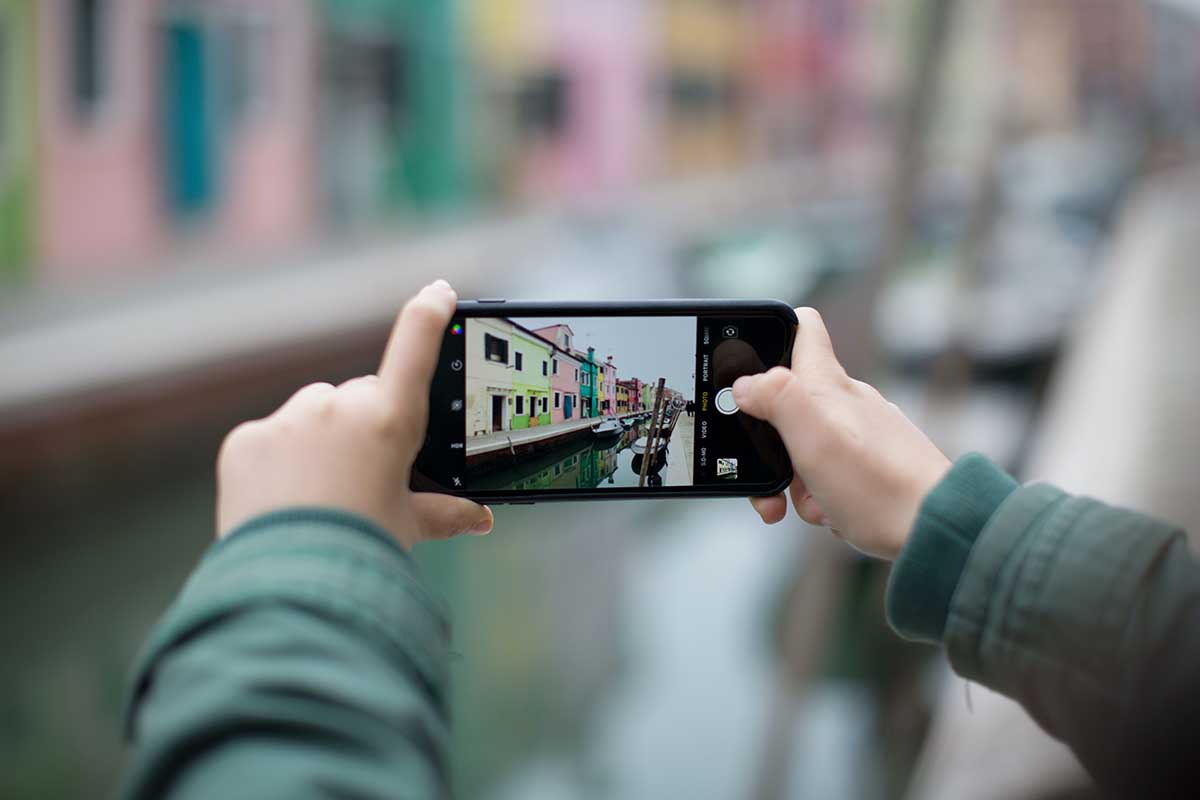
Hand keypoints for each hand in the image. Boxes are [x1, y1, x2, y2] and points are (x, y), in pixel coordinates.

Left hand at [216, 280, 492, 548]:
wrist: (291, 585)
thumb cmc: (361, 551)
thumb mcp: (408, 526)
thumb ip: (445, 513)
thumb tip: (483, 519)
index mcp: (390, 421)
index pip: (415, 347)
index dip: (429, 313)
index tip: (437, 291)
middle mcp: (339, 407)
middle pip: (358, 398)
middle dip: (362, 425)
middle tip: (362, 478)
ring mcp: (289, 420)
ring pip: (312, 416)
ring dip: (318, 440)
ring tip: (319, 497)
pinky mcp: (248, 439)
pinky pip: (271, 439)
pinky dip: (277, 463)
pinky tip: (282, 502)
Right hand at [734, 308, 949, 559]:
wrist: (936, 532)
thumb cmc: (878, 485)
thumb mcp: (815, 436)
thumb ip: (776, 398)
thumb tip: (744, 383)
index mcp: (828, 384)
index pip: (801, 328)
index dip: (770, 332)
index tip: (745, 361)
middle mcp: (844, 402)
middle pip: (786, 402)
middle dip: (768, 440)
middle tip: (770, 475)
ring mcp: (857, 435)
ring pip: (801, 447)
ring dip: (793, 480)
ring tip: (813, 504)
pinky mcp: (868, 468)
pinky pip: (825, 476)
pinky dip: (819, 498)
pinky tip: (834, 514)